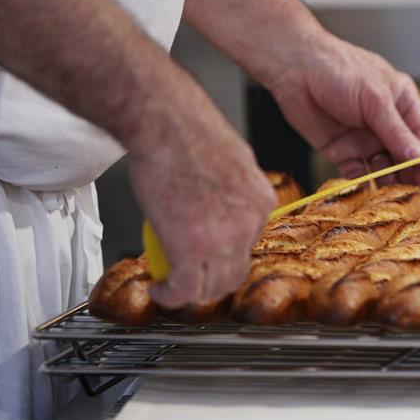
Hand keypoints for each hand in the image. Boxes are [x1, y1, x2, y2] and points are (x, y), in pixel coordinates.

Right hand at [127, 95, 275, 307]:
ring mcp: (223, 240)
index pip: (249, 243)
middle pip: (235, 273)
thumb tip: (221, 200)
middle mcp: (249, 223)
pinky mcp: (192, 249)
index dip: (225, 253)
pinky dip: (169, 296)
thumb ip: (232, 189)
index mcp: (261, 200)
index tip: (206, 254)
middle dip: (211, 281)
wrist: (167, 124)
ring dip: (190, 292)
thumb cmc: (189, 131)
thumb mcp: (231, 161)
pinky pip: (184, 289)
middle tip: (188, 277)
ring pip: (212, 287)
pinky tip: (158, 290)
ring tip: (170, 285)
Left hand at [268, 31, 419, 188]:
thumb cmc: (338, 69)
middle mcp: (387, 124)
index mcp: (402, 104)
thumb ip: (397, 133)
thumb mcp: (375, 100)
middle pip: (405, 158)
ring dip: (387, 185)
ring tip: (389, 203)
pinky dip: (363, 188)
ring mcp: (365, 139)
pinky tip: (366, 199)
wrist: (294, 69)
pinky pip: (358, 175)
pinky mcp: (343, 152)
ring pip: (383, 170)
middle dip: (409, 179)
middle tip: (411, 201)